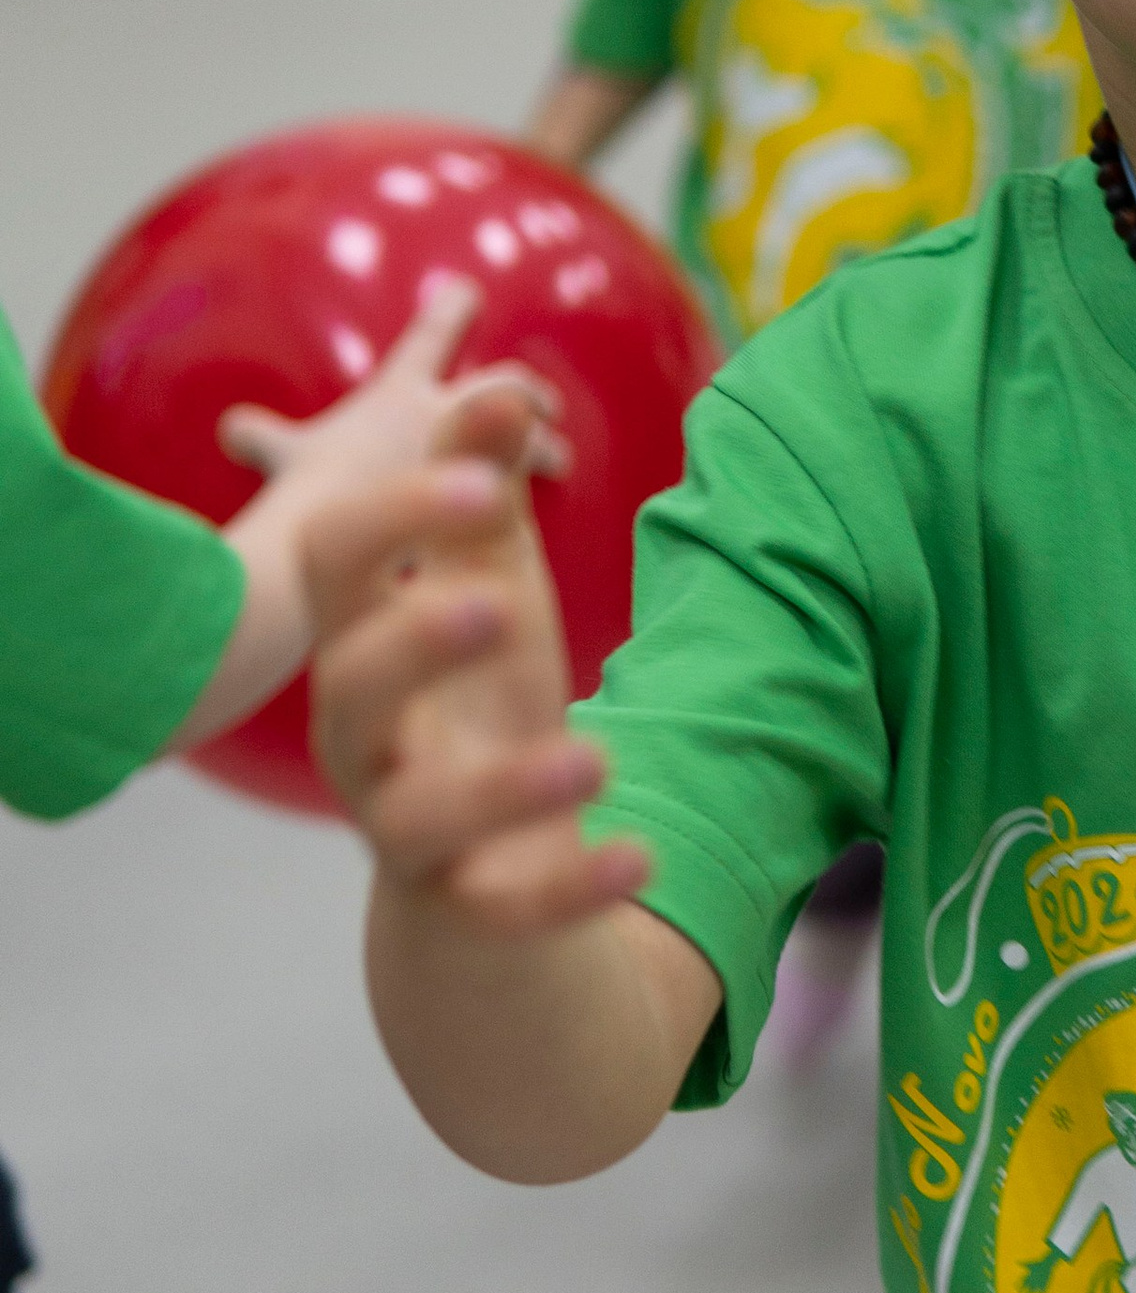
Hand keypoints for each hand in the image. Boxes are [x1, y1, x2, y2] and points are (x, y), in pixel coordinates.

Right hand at [218, 273, 569, 495]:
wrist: (339, 536)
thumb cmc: (308, 490)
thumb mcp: (283, 457)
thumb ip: (264, 439)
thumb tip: (233, 427)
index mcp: (399, 393)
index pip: (431, 336)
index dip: (450, 311)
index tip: (469, 292)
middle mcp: (446, 415)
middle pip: (502, 384)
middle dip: (524, 391)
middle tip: (546, 405)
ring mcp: (475, 457)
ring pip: (526, 439)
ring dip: (540, 447)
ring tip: (558, 459)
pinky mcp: (490, 503)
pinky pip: (518, 498)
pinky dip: (523, 500)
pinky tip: (532, 518)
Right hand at [304, 392, 647, 938]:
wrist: (491, 864)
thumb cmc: (479, 698)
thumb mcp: (489, 586)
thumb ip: (488, 492)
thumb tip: (503, 382)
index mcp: (362, 642)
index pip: (336, 564)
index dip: (397, 514)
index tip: (484, 479)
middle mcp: (363, 741)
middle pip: (349, 689)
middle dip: (416, 641)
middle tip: (501, 602)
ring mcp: (407, 832)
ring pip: (414, 820)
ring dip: (504, 787)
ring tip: (596, 753)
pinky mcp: (465, 907)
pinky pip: (502, 910)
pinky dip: (571, 886)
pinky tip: (641, 855)